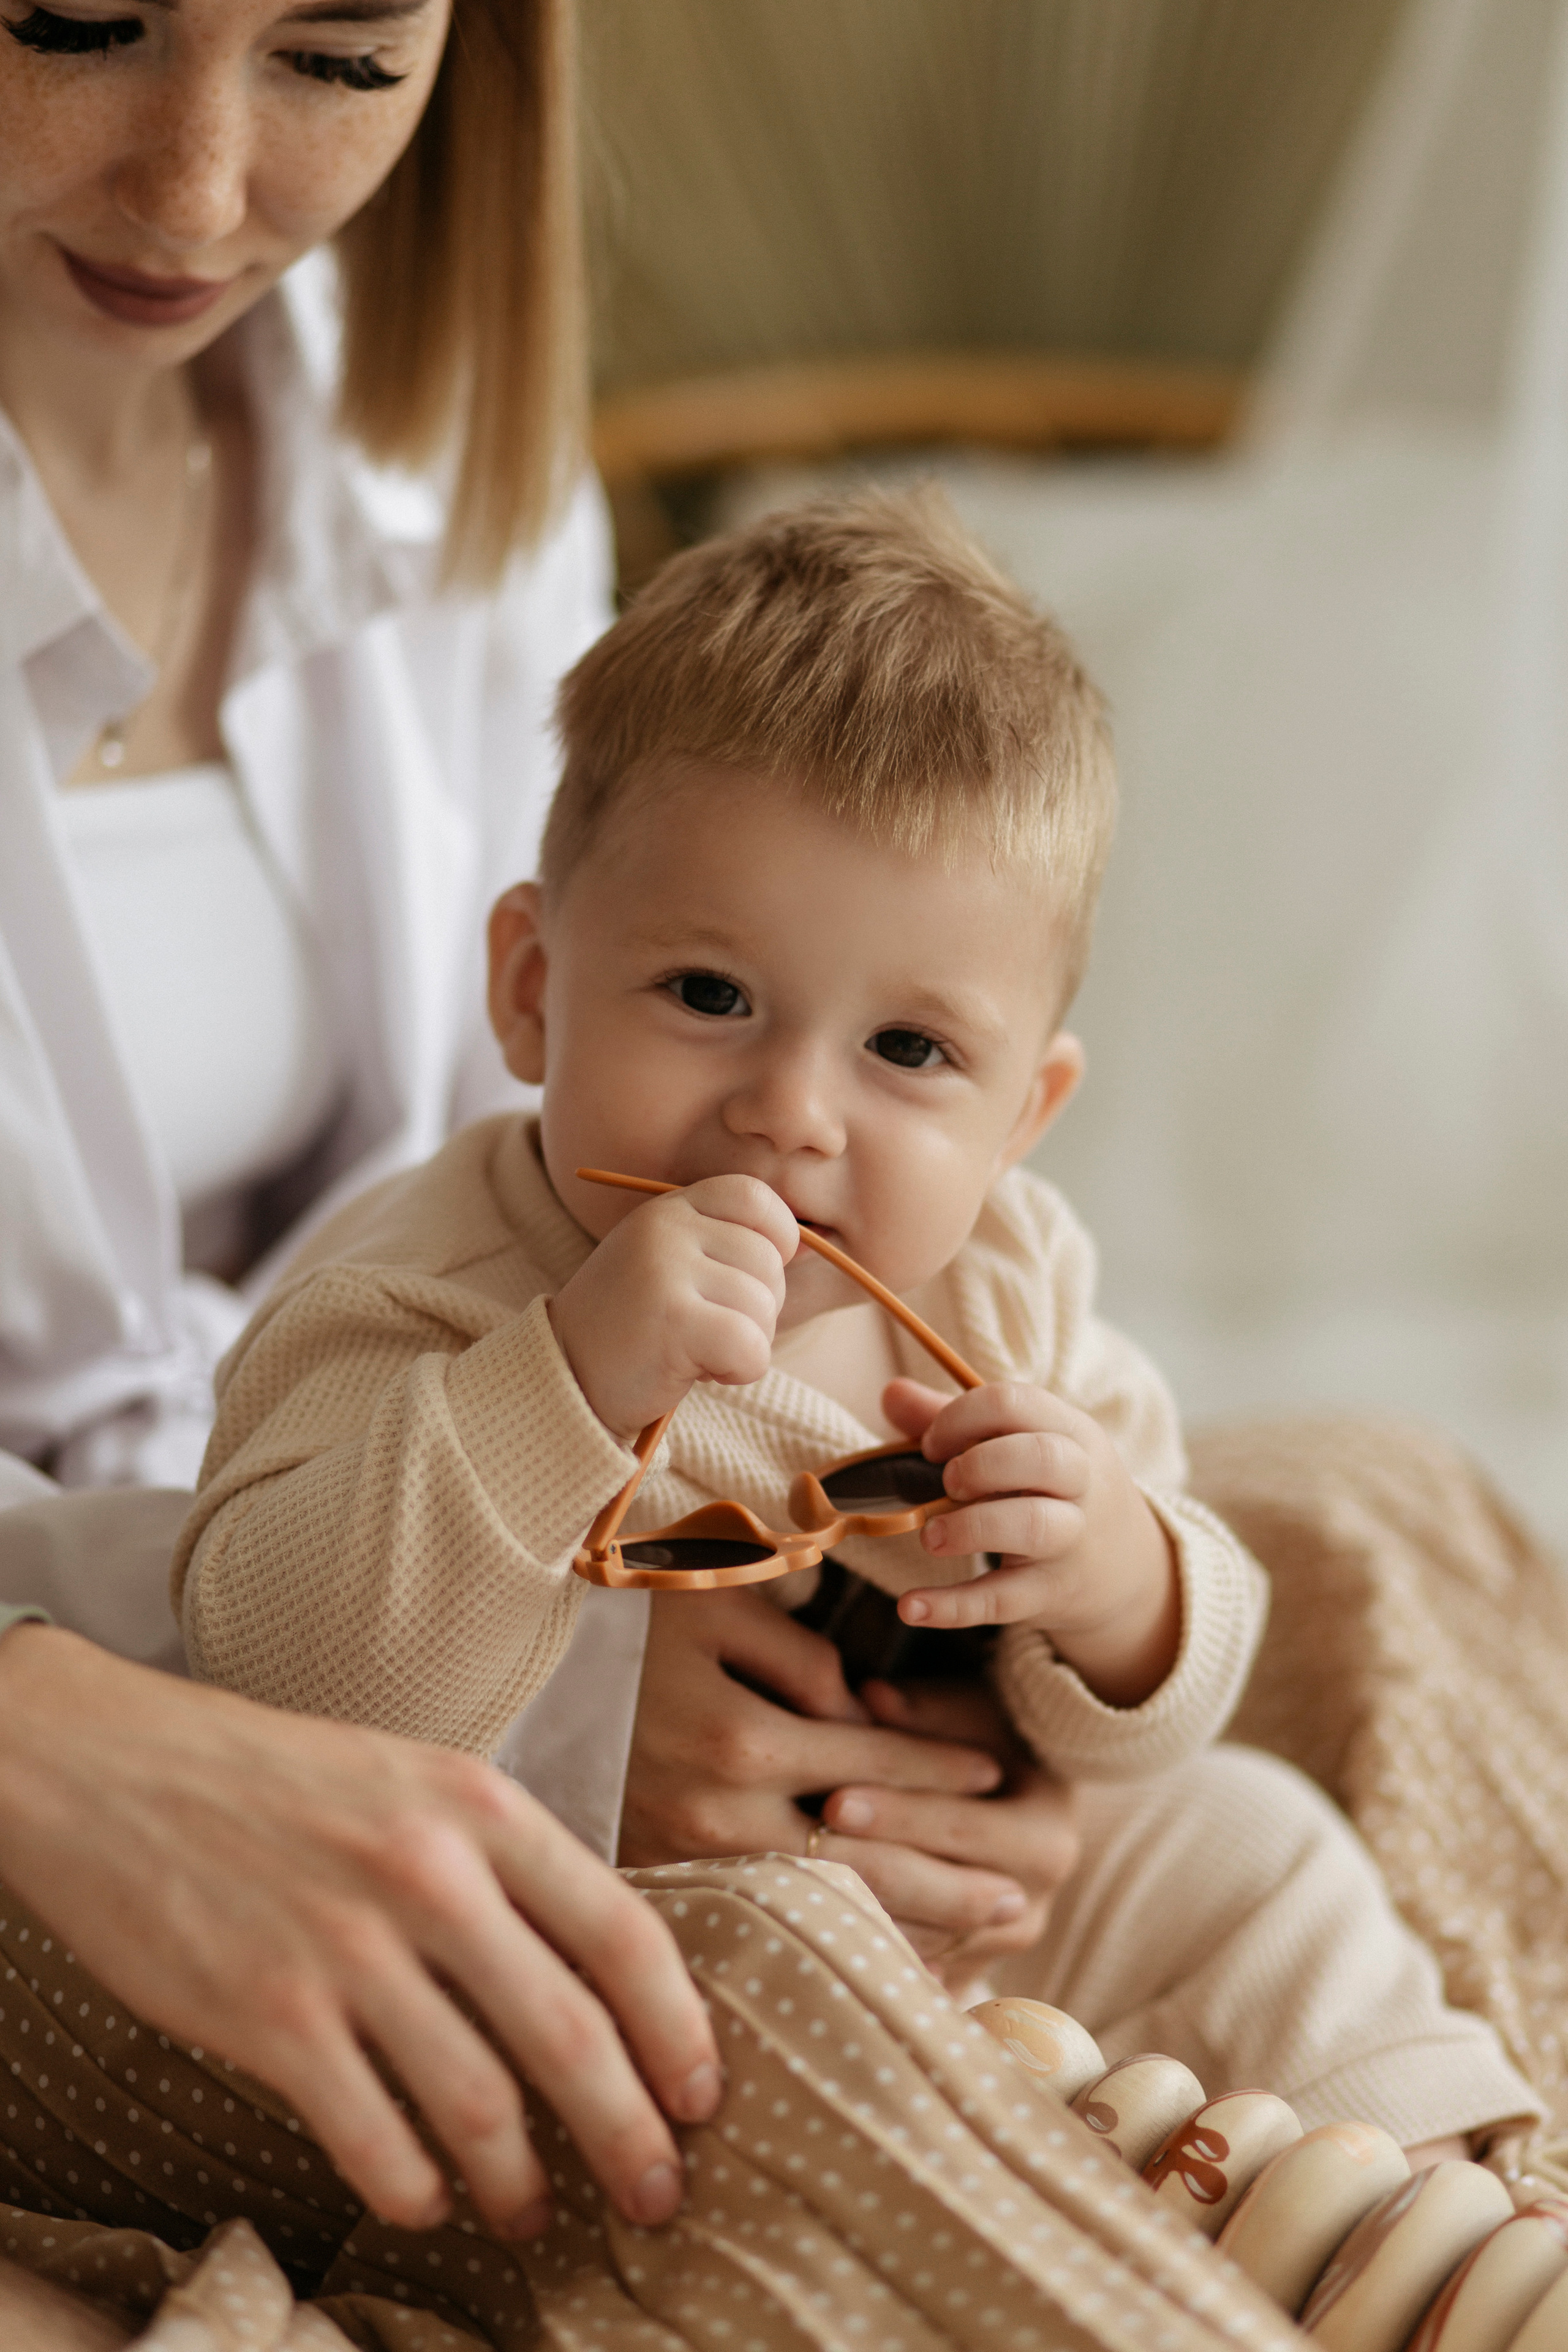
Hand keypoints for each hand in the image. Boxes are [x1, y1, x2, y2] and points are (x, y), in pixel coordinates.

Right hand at [0, 1627, 720, 2237]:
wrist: (116, 1763)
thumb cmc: (277, 1779)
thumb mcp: (415, 1781)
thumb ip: (502, 1864)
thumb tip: (591, 1975)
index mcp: (480, 1807)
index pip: (623, 1932)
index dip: (679, 2029)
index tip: (703, 2096)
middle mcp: (430, 1874)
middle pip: (572, 2035)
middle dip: (630, 2135)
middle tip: (656, 2197)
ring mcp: (347, 1948)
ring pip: (479, 2104)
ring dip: (522, 2183)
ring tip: (533, 2216)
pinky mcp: (266, 2015)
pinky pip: (371, 2137)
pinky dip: (412, 2189)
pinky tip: (425, 2200)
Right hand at [549, 1176, 798, 1435]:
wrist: (565, 1377)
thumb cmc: (632, 1328)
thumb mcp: (671, 1266)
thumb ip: (726, 1246)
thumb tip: (806, 1247)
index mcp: (668, 1210)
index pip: (755, 1196)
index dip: (777, 1237)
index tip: (755, 1277)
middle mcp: (665, 1230)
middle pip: (768, 1260)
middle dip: (759, 1307)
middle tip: (713, 1330)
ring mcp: (665, 1272)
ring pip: (763, 1306)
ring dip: (747, 1343)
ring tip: (699, 1350)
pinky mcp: (672, 1321)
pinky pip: (750, 1345)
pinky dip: (740, 1370)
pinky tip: (702, 1371)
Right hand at [619, 1589, 1064, 1966]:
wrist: (512, 1678)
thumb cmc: (625, 1622)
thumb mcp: (717, 1607)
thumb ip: (801, 1658)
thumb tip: (862, 1721)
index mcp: (740, 1738)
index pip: (875, 1763)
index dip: (944, 1767)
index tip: (1002, 1774)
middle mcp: (717, 1815)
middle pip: (865, 1859)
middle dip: (952, 1878)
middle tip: (1027, 1896)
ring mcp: (686, 1861)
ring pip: (824, 1906)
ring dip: (912, 1922)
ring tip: (980, 1930)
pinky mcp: (662, 1884)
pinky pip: (771, 1920)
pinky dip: (839, 1937)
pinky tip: (890, 1950)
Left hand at [822, 1677, 1079, 2000]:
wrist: (1007, 1799)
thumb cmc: (978, 1737)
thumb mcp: (964, 1709)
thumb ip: (922, 1709)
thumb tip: (871, 1695)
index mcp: (1046, 1838)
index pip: (959, 1830)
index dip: (895, 1815)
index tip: (832, 1800)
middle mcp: (1032, 1906)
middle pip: (938, 1897)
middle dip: (866, 1868)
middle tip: (800, 1847)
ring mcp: (996, 1950)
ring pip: (918, 1944)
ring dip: (854, 1915)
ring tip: (788, 1886)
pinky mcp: (962, 1974)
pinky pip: (905, 1972)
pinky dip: (860, 1950)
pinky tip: (804, 1928)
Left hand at [885, 1378, 1180, 1706]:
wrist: (1130, 1568)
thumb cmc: (1053, 1489)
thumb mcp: (1023, 1446)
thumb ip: (955, 1419)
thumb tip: (891, 1393)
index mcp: (1070, 1432)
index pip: (1017, 1403)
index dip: (961, 1417)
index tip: (931, 1446)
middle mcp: (1081, 1482)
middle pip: (1041, 1457)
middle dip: (980, 1464)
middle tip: (946, 1485)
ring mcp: (1072, 1541)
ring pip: (1031, 1526)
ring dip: (970, 1527)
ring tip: (931, 1536)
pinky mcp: (1052, 1594)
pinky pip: (1004, 1599)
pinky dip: (954, 1606)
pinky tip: (912, 1606)